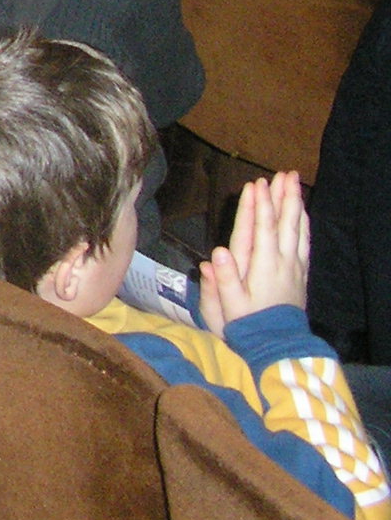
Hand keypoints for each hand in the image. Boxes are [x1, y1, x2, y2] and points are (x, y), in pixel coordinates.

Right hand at [202, 174, 309, 327]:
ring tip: (294, 185)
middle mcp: (282, 262)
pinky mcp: (300, 273)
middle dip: (284, 197)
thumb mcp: (229, 306)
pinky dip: (304, 225)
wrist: (277, 345)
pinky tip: (302, 214)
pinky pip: (305, 243)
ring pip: (298, 230)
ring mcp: (294, 267)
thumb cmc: (247, 324)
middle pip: (285, 223)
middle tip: (286, 174)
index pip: (261, 230)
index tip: (258, 183)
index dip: (260, 206)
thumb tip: (215, 254)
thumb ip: (222, 281)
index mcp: (262, 267)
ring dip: (296, 206)